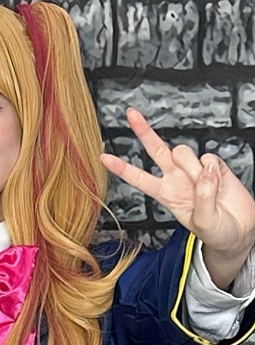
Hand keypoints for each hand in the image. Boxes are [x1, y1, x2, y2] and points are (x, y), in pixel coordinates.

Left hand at [100, 107, 254, 288]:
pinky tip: (220, 181)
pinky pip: (209, 157)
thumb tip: (205, 173)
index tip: (104, 158)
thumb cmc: (217, 231)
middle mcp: (177, 178)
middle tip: (131, 114)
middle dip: (143, 131)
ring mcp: (195, 170)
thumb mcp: (204, 222)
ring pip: (183, 152)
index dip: (121, 168)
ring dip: (193, 168)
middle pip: (156, 150)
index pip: (139, 178)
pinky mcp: (215, 165)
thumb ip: (203, 199)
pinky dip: (215, 169)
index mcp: (166, 194)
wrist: (240, 230)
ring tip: (207, 187)